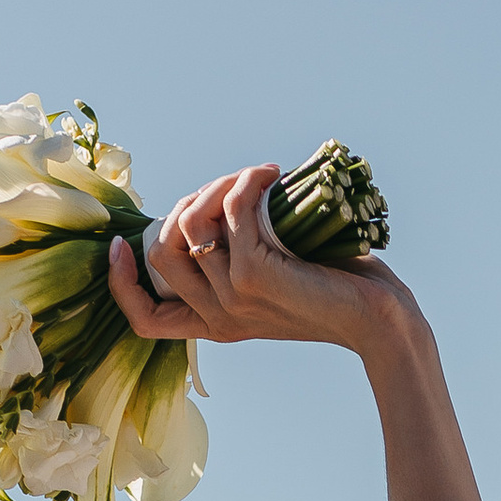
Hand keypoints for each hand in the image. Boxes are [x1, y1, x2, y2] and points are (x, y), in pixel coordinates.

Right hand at [105, 163, 421, 358]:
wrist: (379, 319)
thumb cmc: (335, 293)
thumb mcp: (274, 280)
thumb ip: (238, 257)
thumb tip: (214, 203)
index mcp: (215, 325)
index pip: (143, 319)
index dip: (120, 282)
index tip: (120, 243)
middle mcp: (219, 317)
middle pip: (158, 253)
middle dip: (184, 205)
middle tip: (228, 189)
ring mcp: (235, 298)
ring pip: (191, 225)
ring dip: (218, 186)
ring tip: (252, 178)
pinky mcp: (257, 275)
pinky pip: (230, 212)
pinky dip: (244, 182)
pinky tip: (268, 175)